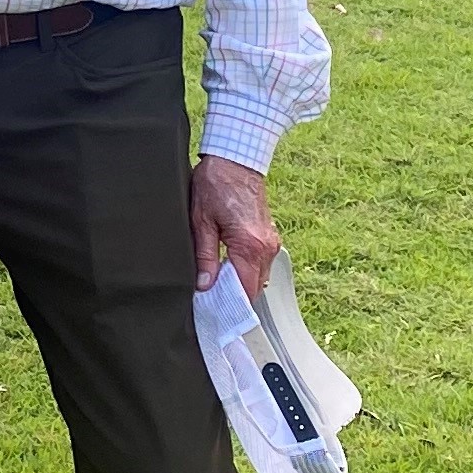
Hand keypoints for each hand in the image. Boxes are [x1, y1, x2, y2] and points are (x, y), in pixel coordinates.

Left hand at [190, 152, 278, 301]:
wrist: (237, 157)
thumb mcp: (201, 219)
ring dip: (240, 285)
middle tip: (211, 305)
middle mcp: (266, 247)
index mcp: (250, 245)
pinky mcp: (269, 236)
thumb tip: (204, 285)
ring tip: (217, 289)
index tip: (214, 315)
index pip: (244, 290)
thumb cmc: (217, 182)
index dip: (229, 306)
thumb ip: (204, 256)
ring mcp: (271, 242)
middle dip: (234, 299)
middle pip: (253, 288)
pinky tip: (227, 271)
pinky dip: (246, 272)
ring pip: (258, 277)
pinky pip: (260, 264)